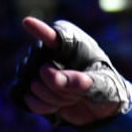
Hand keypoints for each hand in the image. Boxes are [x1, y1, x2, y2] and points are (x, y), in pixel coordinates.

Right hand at [13, 17, 131, 131]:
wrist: (102, 109)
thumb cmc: (107, 89)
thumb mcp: (105, 86)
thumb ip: (83, 82)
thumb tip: (55, 77)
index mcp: (72, 42)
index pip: (54, 35)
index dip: (41, 30)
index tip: (28, 23)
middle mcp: (49, 50)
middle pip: (42, 70)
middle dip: (62, 88)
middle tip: (81, 92)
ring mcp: (36, 67)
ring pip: (32, 86)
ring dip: (54, 99)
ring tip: (73, 97)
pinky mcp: (29, 85)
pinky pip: (24, 96)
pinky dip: (41, 106)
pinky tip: (56, 107)